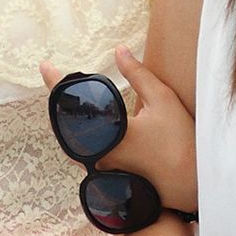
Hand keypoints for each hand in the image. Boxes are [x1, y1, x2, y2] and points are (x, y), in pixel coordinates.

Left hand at [37, 47, 198, 211]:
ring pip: (72, 143)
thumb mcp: (163, 100)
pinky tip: (85, 130)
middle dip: (60, 103)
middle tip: (57, 82)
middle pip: (65, 125)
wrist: (190, 184)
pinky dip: (80, 139)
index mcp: (109, 133)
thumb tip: (119, 50)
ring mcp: (102, 169)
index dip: (56, 82)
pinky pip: (83, 156)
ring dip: (69, 123)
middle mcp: (99, 153)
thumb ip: (138, 75)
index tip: (44, 67)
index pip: (73, 103)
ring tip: (69, 104)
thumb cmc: (180, 142)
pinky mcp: (108, 178)